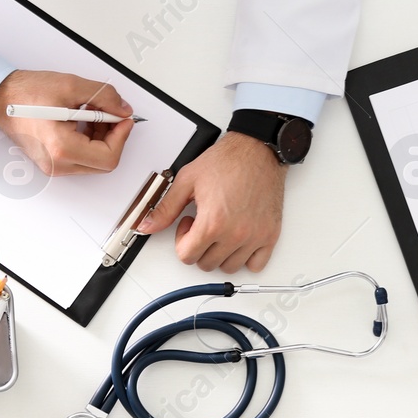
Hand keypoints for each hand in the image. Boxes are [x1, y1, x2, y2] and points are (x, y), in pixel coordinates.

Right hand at [0, 70, 134, 175]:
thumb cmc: (24, 93)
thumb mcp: (71, 86)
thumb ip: (105, 97)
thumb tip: (123, 109)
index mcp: (61, 148)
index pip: (108, 157)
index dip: (122, 136)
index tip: (124, 118)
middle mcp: (57, 164)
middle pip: (103, 162)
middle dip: (113, 136)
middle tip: (112, 113)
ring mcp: (53, 166)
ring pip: (93, 161)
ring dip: (101, 137)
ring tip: (93, 112)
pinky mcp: (51, 162)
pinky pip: (80, 157)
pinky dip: (88, 140)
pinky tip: (84, 119)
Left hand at [136, 132, 285, 271]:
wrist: (257, 150)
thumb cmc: (228, 161)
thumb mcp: (187, 180)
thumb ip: (165, 208)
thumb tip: (148, 225)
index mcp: (213, 222)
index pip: (187, 256)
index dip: (182, 241)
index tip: (188, 226)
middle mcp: (235, 233)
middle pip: (207, 264)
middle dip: (199, 247)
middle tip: (203, 224)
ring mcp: (255, 236)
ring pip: (229, 267)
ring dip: (220, 254)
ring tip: (220, 230)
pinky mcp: (270, 235)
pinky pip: (256, 265)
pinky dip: (246, 259)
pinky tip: (239, 240)